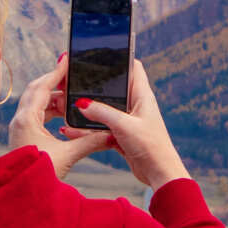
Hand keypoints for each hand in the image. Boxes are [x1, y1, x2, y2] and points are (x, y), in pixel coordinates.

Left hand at [7, 54, 111, 180]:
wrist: (20, 196)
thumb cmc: (39, 175)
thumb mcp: (68, 156)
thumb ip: (91, 142)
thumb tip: (112, 135)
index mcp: (27, 119)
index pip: (43, 87)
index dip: (57, 73)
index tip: (68, 60)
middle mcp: (20, 119)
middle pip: (37, 89)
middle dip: (55, 81)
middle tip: (72, 74)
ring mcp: (19, 127)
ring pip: (37, 102)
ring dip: (55, 98)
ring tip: (73, 97)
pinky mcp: (22, 134)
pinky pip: (36, 113)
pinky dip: (50, 110)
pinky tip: (64, 115)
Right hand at [71, 59, 189, 190]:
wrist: (160, 174)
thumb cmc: (150, 146)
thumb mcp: (124, 125)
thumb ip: (102, 113)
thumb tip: (81, 103)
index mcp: (142, 95)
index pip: (133, 67)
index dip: (119, 58)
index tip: (100, 53)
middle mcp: (136, 105)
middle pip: (114, 88)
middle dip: (96, 86)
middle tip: (74, 81)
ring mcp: (129, 120)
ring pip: (105, 110)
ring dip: (89, 110)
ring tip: (67, 106)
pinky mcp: (123, 136)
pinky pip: (102, 128)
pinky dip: (89, 129)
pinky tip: (71, 130)